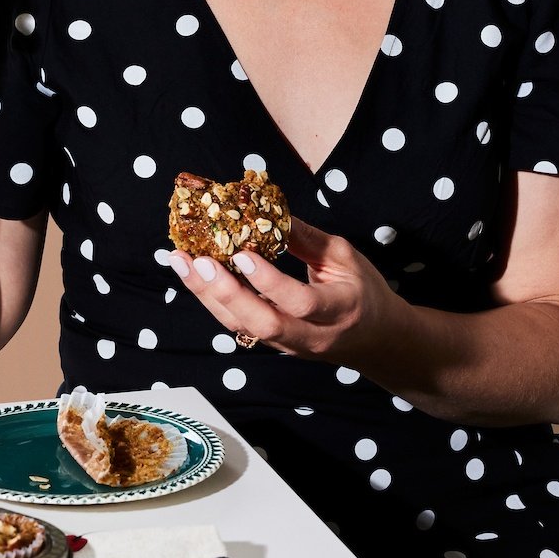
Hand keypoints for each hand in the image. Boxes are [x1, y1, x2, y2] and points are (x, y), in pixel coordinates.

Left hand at [168, 216, 399, 363]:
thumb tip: (269, 211)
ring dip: (208, 296)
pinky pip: (240, 326)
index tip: (241, 254)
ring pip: (243, 328)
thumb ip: (307, 238)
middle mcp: (312, 335)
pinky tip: (194, 274)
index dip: (268, 280)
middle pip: (263, 325)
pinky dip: (213, 300)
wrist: (377, 341)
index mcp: (339, 309)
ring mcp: (290, 346)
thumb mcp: (345, 258)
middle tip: (197, 261)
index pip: (300, 302)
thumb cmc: (364, 292)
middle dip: (226, 293)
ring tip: (181, 262)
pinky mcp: (274, 345)